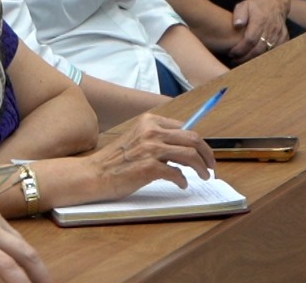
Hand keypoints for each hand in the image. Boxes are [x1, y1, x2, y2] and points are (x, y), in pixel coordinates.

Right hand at [85, 113, 216, 200]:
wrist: (93, 174)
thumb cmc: (115, 161)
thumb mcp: (137, 140)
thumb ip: (157, 139)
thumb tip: (185, 146)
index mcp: (149, 121)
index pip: (185, 127)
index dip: (200, 142)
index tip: (206, 153)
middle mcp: (151, 131)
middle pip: (193, 138)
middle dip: (208, 154)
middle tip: (211, 166)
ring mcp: (150, 148)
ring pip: (190, 154)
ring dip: (202, 168)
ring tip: (204, 176)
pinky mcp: (149, 167)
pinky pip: (177, 173)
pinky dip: (183, 180)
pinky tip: (181, 185)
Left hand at [230, 0, 290, 63]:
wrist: (274, 1)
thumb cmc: (256, 5)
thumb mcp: (244, 5)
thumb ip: (239, 14)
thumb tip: (236, 24)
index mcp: (260, 21)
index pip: (250, 40)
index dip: (240, 49)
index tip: (231, 53)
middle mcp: (270, 29)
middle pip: (258, 49)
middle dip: (245, 58)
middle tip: (235, 60)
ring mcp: (278, 34)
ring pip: (267, 52)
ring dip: (255, 59)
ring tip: (243, 61)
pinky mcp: (284, 37)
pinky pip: (276, 51)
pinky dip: (267, 56)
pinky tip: (257, 58)